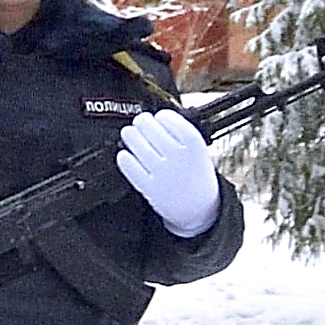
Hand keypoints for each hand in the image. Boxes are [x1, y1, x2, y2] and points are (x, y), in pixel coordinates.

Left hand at [117, 107, 219, 234]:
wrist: (199, 208)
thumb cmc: (195, 175)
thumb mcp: (200, 151)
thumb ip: (180, 135)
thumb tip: (155, 120)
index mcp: (194, 146)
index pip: (171, 120)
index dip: (161, 116)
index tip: (158, 116)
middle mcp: (178, 157)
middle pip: (150, 129)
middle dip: (142, 122)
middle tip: (140, 121)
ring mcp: (163, 172)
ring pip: (137, 144)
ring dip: (130, 135)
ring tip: (129, 133)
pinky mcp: (149, 187)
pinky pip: (130, 166)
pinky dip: (124, 158)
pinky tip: (125, 154)